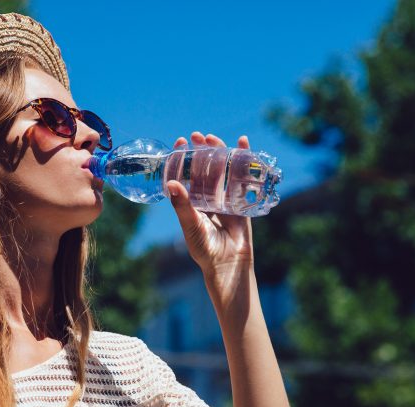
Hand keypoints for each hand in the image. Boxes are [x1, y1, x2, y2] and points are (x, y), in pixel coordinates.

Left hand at [167, 132, 254, 273]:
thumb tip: (171, 182)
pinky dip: (244, 159)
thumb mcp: (191, 225)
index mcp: (191, 202)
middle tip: (196, 135)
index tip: (179, 143)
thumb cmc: (205, 249)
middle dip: (200, 151)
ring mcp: (225, 197)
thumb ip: (182, 205)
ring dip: (219, 152)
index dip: (182, 159)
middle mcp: (207, 197)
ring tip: (213, 137)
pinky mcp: (241, 200)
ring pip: (221, 169)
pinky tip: (242, 143)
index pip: (185, 175)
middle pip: (203, 168)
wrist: (229, 263)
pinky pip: (242, 176)